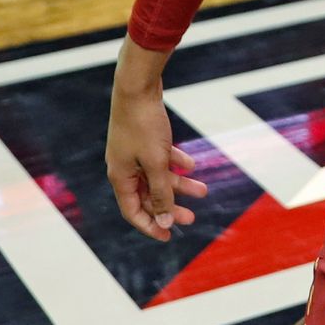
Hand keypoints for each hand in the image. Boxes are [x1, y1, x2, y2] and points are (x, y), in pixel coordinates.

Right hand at [105, 76, 209, 241]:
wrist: (138, 89)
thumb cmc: (144, 126)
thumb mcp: (156, 163)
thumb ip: (160, 192)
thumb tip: (165, 220)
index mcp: (120, 178)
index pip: (133, 212)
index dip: (150, 225)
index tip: (169, 236)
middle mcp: (124, 168)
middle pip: (148, 196)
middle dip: (170, 207)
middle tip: (192, 218)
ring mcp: (133, 153)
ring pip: (158, 177)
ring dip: (180, 185)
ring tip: (204, 190)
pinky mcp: (144, 139)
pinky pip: (161, 158)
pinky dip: (176, 163)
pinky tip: (193, 165)